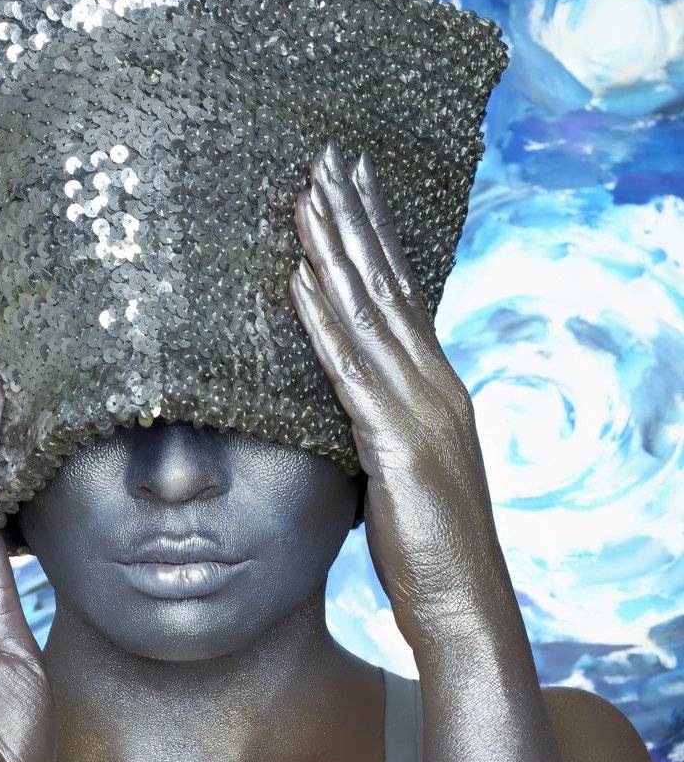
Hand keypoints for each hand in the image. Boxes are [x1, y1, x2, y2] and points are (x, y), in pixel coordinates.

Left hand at [290, 141, 513, 655]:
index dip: (375, 235)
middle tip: (326, 156)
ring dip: (333, 251)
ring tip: (304, 195)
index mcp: (437, 388)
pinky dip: (322, 322)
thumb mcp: (402, 473)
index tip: (350, 183)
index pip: (403, 293)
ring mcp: (420, 411)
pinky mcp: (396, 445)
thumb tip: (342, 406)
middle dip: (355, 218)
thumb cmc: (429, 550)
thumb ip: (378, 427)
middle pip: (388, 286)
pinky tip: (297, 280)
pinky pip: (349, 373)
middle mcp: (435, 385)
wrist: (463, 605)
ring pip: (368, 315)